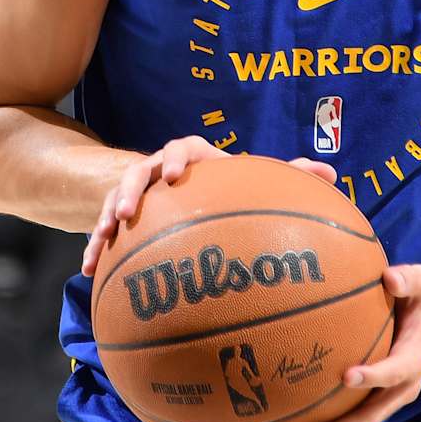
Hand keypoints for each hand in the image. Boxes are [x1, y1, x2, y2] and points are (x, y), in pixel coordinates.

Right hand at [80, 136, 337, 276]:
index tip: (176, 178)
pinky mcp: (118, 214)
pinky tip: (88, 271)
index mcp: (193, 158)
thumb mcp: (250, 181)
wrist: (178, 189)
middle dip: (133, 188)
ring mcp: (136, 191)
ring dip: (108, 216)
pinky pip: (101, 230)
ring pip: (115, 199)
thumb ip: (289, 176)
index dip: (178, 160)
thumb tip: (332, 174)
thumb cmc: (224, 187)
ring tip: (106, 237)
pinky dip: (95, 247)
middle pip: (139, 171)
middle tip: (134, 209)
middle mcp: (159, 170)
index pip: (184, 150)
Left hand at [277, 263, 420, 421]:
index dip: (374, 377)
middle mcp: (404, 386)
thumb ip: (409, 278)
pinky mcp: (376, 399)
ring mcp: (389, 397)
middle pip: (372, 415)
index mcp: (414, 357)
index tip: (347, 377)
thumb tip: (390, 278)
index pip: (395, 371)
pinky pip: (352, 421)